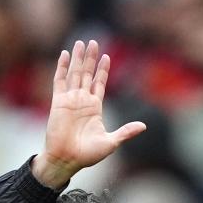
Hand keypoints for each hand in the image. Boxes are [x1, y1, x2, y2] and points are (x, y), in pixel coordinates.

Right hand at [32, 39, 145, 188]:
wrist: (66, 160)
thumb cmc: (87, 155)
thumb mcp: (111, 142)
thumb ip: (126, 132)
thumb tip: (144, 126)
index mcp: (94, 108)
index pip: (99, 84)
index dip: (103, 70)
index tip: (107, 57)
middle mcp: (82, 101)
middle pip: (86, 74)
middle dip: (90, 58)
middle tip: (93, 42)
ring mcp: (70, 100)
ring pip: (74, 74)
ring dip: (77, 58)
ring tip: (80, 43)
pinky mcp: (58, 102)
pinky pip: (59, 81)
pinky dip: (61, 68)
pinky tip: (64, 55)